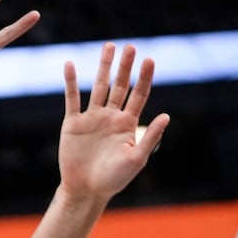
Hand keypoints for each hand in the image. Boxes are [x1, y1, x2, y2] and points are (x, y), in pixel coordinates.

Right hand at [57, 42, 169, 201]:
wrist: (86, 190)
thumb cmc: (114, 179)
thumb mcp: (136, 159)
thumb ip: (150, 137)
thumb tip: (167, 116)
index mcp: (127, 124)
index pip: (138, 95)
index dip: (144, 77)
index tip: (149, 60)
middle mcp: (111, 117)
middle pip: (120, 85)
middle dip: (125, 66)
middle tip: (130, 47)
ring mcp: (92, 118)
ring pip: (98, 87)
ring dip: (103, 67)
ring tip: (109, 46)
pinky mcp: (73, 124)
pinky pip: (72, 99)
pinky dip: (71, 82)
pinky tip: (70, 65)